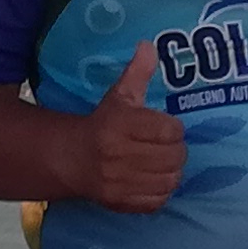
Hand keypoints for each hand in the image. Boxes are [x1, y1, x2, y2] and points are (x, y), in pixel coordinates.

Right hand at [59, 45, 187, 214]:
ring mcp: (120, 182)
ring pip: (170, 180)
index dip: (172, 128)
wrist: (72, 159)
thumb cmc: (102, 124)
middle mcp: (119, 156)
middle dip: (175, 150)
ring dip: (172, 171)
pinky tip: (154, 179)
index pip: (170, 130)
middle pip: (174, 157)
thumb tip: (149, 45)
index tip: (165, 126)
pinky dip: (161, 191)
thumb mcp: (119, 96)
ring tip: (163, 162)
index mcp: (120, 126)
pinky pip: (157, 201)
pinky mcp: (121, 203)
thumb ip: (137, 72)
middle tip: (166, 145)